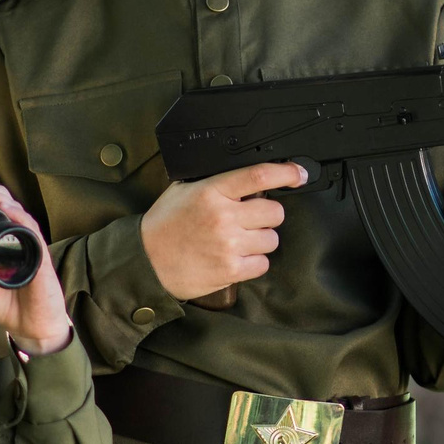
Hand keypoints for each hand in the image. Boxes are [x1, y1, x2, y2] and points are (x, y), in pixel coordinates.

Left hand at [0, 179, 71, 354]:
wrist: (31, 325)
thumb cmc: (9, 301)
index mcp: (0, 236)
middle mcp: (15, 234)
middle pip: (1, 199)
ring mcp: (28, 243)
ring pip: (14, 208)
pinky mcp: (39, 255)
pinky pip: (31, 230)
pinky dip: (19, 217)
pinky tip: (7, 209)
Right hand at [141, 160, 306, 300]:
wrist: (146, 262)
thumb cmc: (165, 225)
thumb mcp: (184, 190)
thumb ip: (214, 181)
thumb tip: (247, 176)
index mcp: (211, 192)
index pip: (258, 176)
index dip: (285, 173)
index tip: (298, 173)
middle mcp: (223, 217)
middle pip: (274, 212)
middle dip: (267, 215)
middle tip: (250, 219)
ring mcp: (228, 245)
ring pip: (272, 239)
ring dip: (261, 240)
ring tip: (239, 240)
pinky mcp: (231, 270)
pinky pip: (263, 263)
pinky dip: (254, 262)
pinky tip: (236, 257)